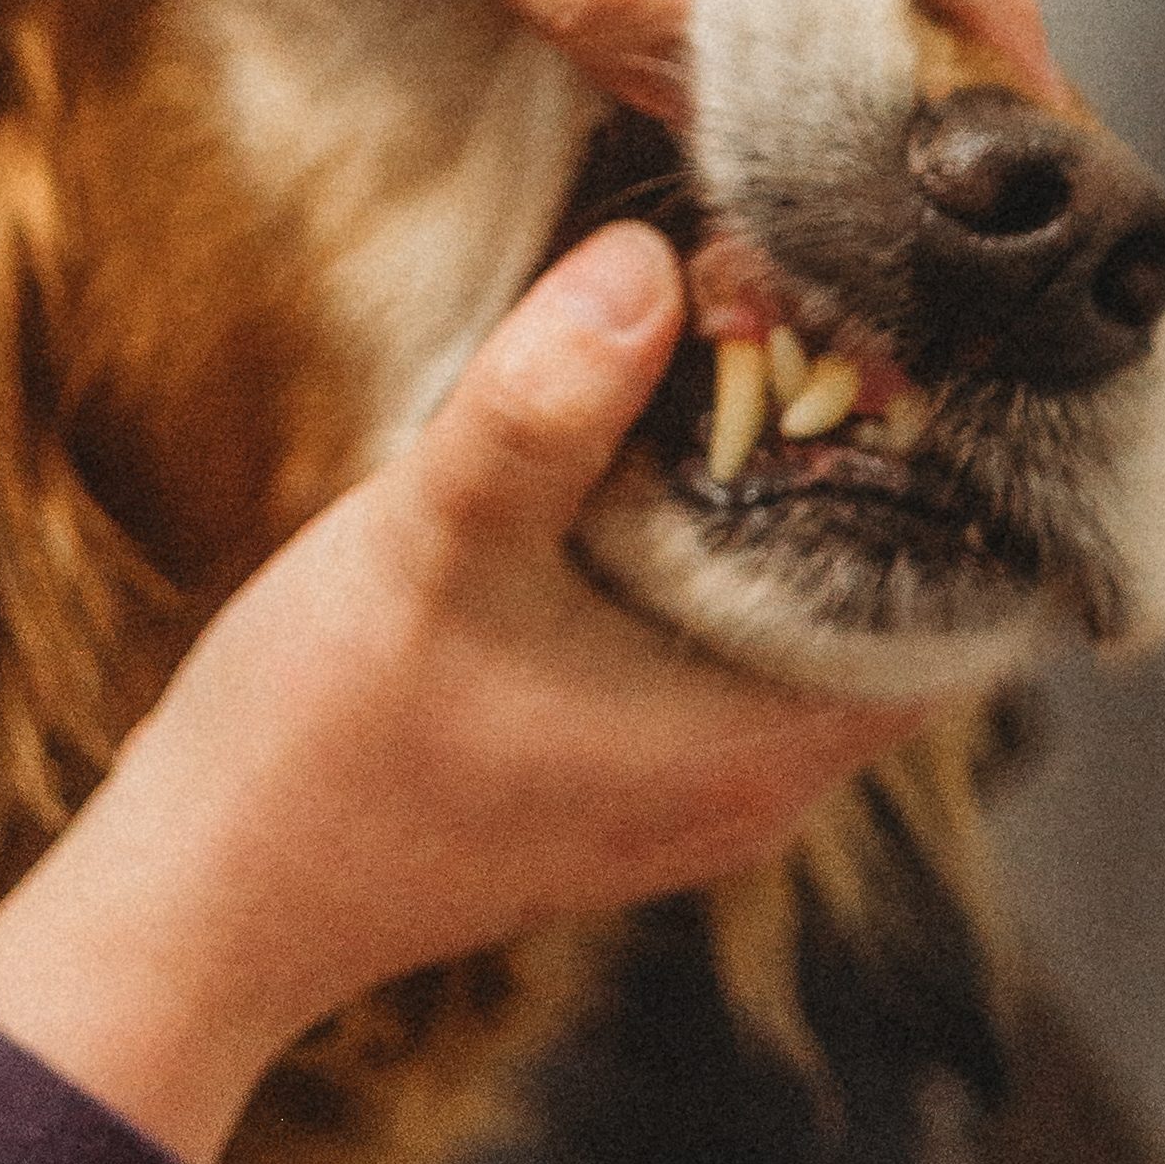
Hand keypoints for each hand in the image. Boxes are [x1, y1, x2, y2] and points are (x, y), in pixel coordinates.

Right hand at [0, 224, 901, 1163]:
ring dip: (765, 489)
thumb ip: (544, 403)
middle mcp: (756, 786)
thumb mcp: (430, 542)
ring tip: (706, 351)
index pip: (965, 599)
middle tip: (786, 300)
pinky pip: (715, 640)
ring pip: (797, 611)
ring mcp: (687, 790)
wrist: (199, 902)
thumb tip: (653, 261)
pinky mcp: (618, 776)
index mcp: (760, 750)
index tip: (891, 328)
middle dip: (849, 446)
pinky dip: (697, 545)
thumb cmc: (314, 749)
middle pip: (888, 593)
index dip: (949, 458)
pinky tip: (618, 462)